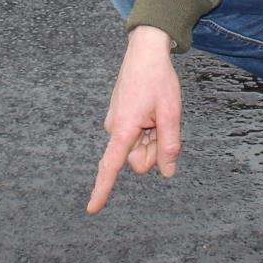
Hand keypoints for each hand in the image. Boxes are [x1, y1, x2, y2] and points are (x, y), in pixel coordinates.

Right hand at [86, 26, 182, 213]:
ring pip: (138, 150)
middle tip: (164, 124)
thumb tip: (168, 173)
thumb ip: (169, 145)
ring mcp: (116, 124)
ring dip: (152, 139)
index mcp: (124, 129)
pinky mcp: (120, 119)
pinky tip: (153, 111)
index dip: (102, 190)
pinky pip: (136, 137)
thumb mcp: (170, 113)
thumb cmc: (158, 79)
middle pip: (137, 162)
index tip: (92, 210)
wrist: (145, 52)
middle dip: (154, 152)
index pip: (110, 167)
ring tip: (158, 114)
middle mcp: (115, 129)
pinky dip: (148, 131)